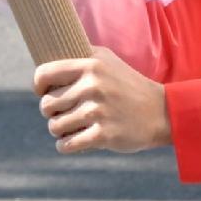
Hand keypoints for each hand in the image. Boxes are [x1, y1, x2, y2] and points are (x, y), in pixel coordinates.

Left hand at [36, 51, 168, 153]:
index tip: (44, 92)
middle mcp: (92, 86)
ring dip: (59, 130)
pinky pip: (67, 145)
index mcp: (90, 65)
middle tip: (66, 113)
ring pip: (54, 126)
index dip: (39, 86)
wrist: (161, 112)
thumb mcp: (106, 60)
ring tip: (72, 127)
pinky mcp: (104, 135)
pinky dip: (65, 146)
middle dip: (52, 112)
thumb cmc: (127, 85)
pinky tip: (73, 141)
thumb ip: (79, 56)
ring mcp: (98, 111)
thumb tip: (47, 55)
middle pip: (47, 105)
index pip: (43, 74)